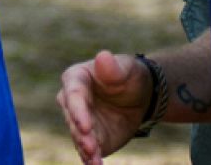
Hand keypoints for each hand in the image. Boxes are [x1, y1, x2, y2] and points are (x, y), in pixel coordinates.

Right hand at [57, 50, 151, 164]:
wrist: (139, 97)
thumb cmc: (128, 76)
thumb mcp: (126, 69)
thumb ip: (113, 67)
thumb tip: (103, 57)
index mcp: (75, 79)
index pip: (73, 96)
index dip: (78, 111)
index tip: (86, 126)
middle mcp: (71, 102)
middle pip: (73, 120)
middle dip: (81, 135)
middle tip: (90, 148)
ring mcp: (79, 122)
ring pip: (78, 137)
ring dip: (86, 150)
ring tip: (95, 162)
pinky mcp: (89, 139)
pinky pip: (88, 151)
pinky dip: (91, 160)